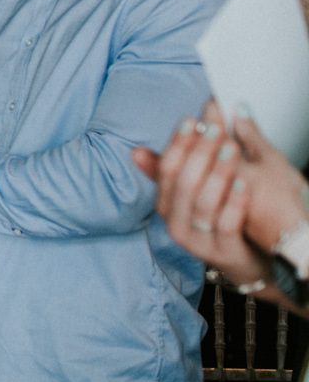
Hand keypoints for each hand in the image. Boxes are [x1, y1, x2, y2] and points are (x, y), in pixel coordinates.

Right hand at [136, 101, 304, 270]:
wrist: (246, 262)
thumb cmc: (219, 221)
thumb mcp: (192, 195)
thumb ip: (170, 172)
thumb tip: (136, 151)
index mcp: (166, 205)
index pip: (166, 169)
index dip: (178, 144)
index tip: (192, 120)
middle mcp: (176, 224)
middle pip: (184, 183)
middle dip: (200, 152)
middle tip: (216, 128)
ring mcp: (199, 241)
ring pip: (204, 203)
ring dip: (218, 172)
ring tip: (232, 148)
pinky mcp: (223, 253)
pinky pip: (227, 224)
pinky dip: (234, 201)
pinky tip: (243, 182)